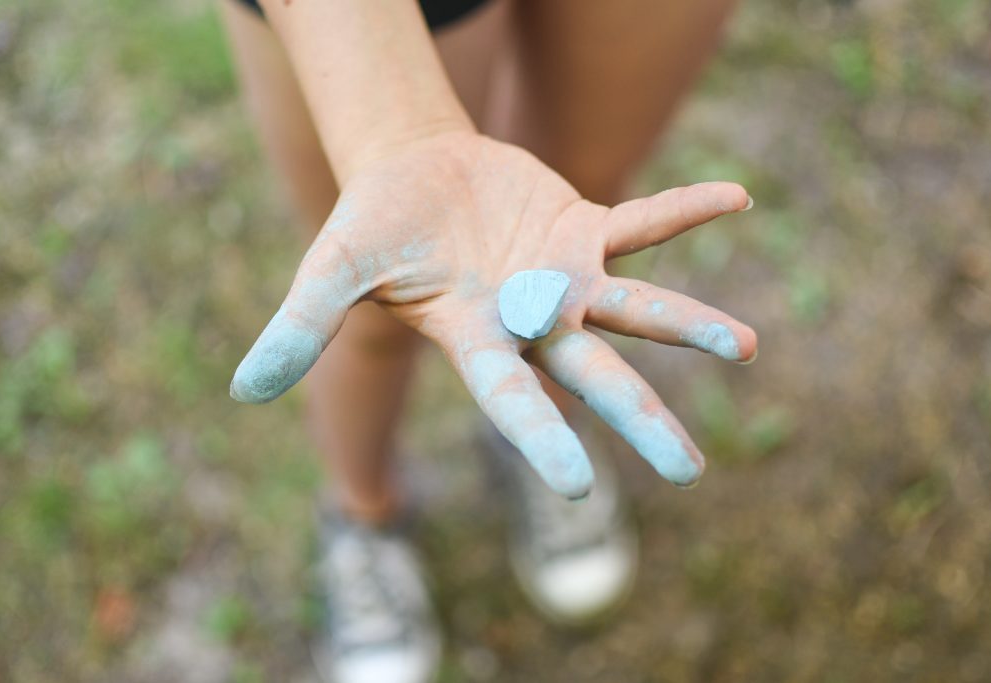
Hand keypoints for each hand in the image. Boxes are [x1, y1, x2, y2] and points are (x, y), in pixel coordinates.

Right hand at [230, 131, 755, 498]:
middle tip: (691, 473)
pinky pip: (640, 222)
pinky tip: (738, 199)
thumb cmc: (371, 228)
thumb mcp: (330, 272)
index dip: (541, 438)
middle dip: (641, 419)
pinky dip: (683, 209)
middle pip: (593, 375)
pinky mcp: (582, 230)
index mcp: (476, 339)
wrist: (413, 175)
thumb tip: (244, 389)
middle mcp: (531, 320)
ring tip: (746, 348)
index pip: (511, 399)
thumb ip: (301, 326)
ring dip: (689, 326)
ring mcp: (562, 277)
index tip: (581, 488)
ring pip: (634, 307)